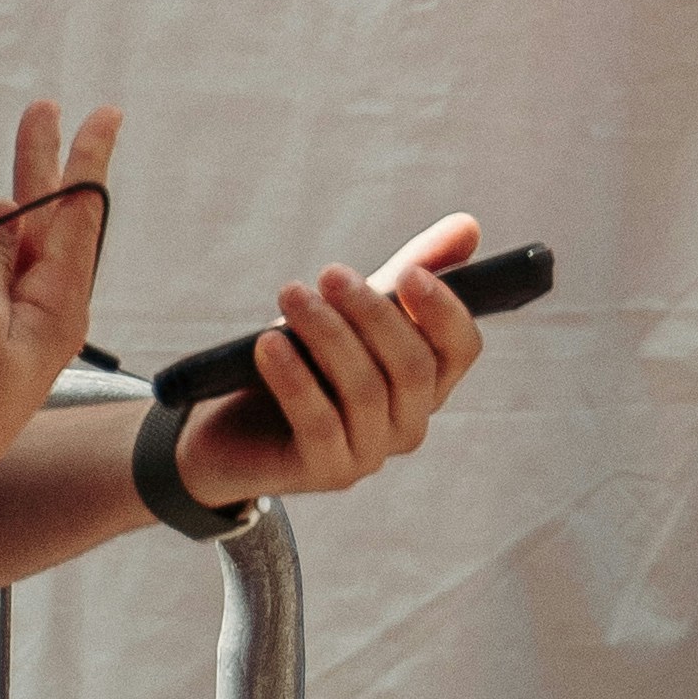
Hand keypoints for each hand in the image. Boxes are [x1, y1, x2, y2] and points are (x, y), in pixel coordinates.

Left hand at [173, 210, 485, 510]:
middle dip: (373, 315)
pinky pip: (320, 423)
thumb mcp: (352, 311)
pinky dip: (295, 379)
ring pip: (366, 390)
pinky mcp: (328, 472)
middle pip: (413, 367)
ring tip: (290, 294)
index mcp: (427, 381)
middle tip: (330, 274)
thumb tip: (469, 226)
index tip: (410, 273)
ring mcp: (372, 452)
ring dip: (327, 335)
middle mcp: (410, 421)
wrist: (228, 427)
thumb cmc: (303, 359)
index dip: (445, 311)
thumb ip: (411, 271)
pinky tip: (268, 345)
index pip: (462, 349)